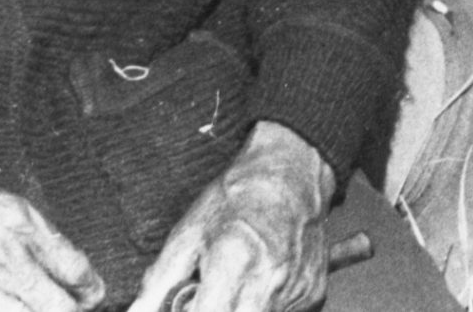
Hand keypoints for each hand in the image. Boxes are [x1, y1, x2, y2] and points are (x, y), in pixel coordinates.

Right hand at [0, 143, 104, 311]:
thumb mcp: (7, 200)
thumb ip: (37, 236)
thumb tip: (66, 269)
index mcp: (23, 225)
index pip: (74, 269)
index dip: (89, 287)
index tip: (92, 292)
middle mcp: (2, 258)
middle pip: (56, 306)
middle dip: (70, 310)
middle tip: (73, 307)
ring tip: (41, 309)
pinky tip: (5, 311)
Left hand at [124, 122, 335, 311]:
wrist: (292, 173)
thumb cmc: (238, 198)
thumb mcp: (187, 235)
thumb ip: (158, 284)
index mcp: (234, 263)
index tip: (187, 304)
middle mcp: (269, 280)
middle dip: (215, 311)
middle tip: (207, 297)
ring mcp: (296, 290)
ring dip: (238, 310)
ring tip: (233, 285)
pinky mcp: (313, 294)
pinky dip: (262, 306)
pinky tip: (256, 283)